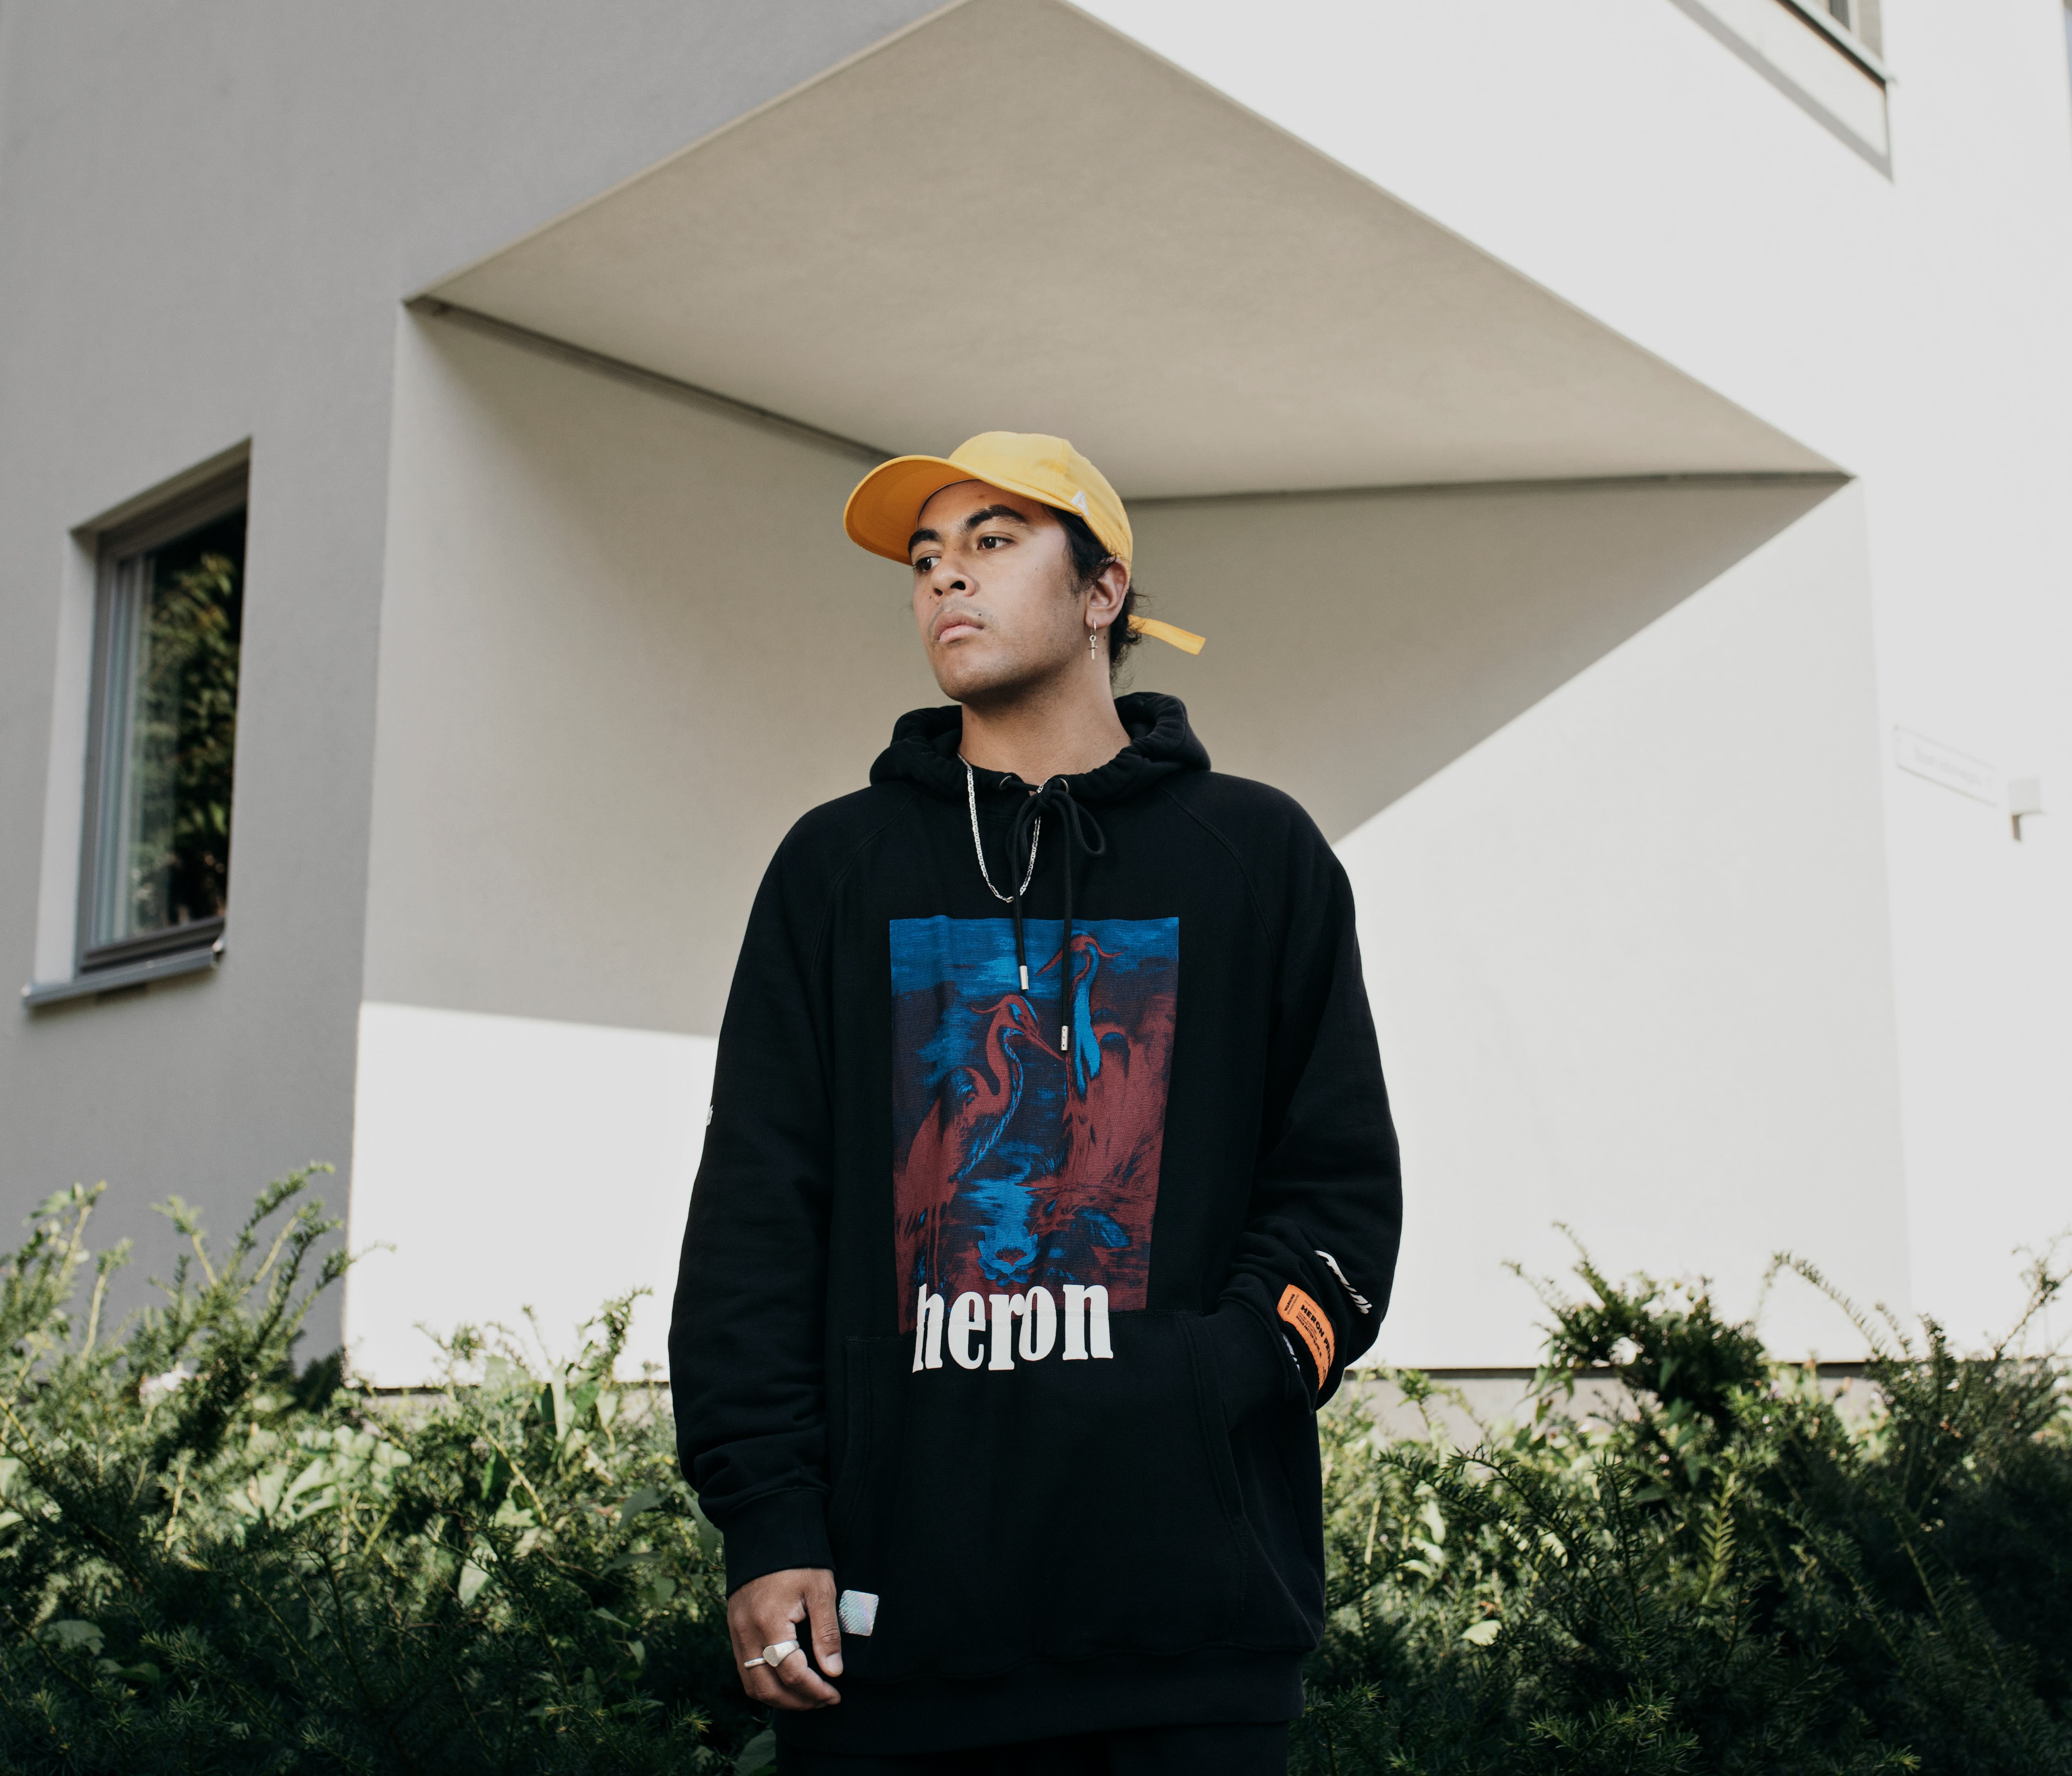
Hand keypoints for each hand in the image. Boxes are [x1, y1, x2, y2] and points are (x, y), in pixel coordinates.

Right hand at [728, 1566, 841, 1709]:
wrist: (766, 1531)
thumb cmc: (799, 1559)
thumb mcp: (820, 1590)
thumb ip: (826, 1633)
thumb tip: (833, 1671)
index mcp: (769, 1622)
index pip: (791, 1673)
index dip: (815, 1690)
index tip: (835, 1694)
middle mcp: (747, 1633)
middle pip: (767, 1688)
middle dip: (797, 1702)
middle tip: (823, 1700)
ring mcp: (736, 1633)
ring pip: (752, 1685)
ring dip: (779, 1698)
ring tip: (807, 1697)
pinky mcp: (734, 1629)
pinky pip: (745, 1670)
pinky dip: (765, 1684)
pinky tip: (786, 1681)